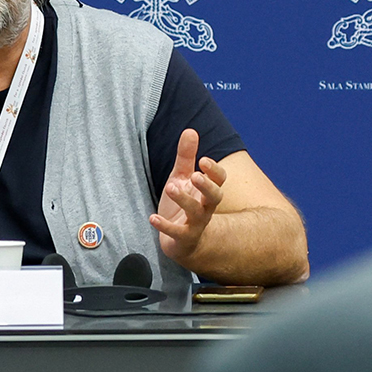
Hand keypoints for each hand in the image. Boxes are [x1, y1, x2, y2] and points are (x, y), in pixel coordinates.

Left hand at [149, 129, 226, 264]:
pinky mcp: (182, 238)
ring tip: (171, 187)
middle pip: (215, 197)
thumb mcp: (182, 178)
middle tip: (195, 176)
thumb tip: (190, 130)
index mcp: (206, 192)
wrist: (183, 241)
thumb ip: (186, 156)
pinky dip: (165, 226)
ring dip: (184, 200)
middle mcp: (205, 207)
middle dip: (207, 186)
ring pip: (196, 213)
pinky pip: (176, 233)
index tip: (203, 160)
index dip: (214, 171)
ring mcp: (195, 224)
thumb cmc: (183, 205)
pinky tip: (152, 218)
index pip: (219, 180)